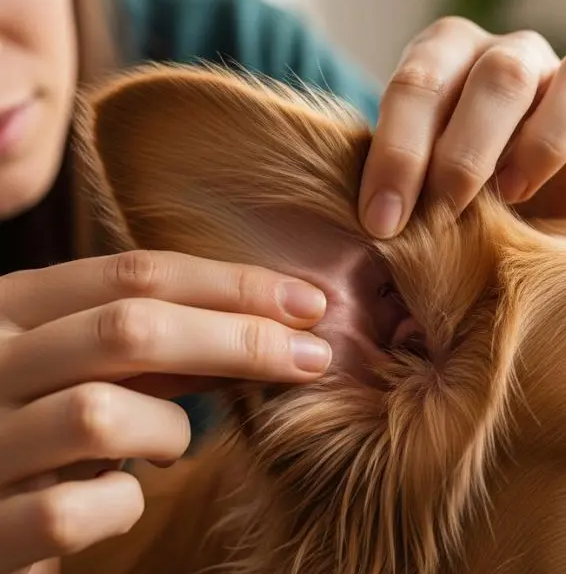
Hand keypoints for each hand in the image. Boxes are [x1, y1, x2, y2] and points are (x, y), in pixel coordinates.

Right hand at [0, 250, 329, 572]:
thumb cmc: (33, 424)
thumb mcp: (79, 364)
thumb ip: (147, 341)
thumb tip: (262, 320)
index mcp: (11, 308)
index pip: (134, 274)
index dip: (233, 284)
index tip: (309, 302)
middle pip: (129, 330)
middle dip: (240, 339)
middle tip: (315, 358)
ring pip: (101, 416)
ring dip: (168, 431)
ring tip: (169, 445)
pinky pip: (73, 512)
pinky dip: (120, 506)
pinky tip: (120, 501)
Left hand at [358, 17, 565, 236]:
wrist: (518, 220)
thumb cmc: (454, 202)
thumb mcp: (417, 192)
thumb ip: (401, 189)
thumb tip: (377, 225)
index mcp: (449, 58)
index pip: (420, 83)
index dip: (397, 153)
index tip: (383, 221)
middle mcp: (513, 57)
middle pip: (502, 75)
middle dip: (467, 152)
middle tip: (446, 212)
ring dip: (546, 140)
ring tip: (514, 195)